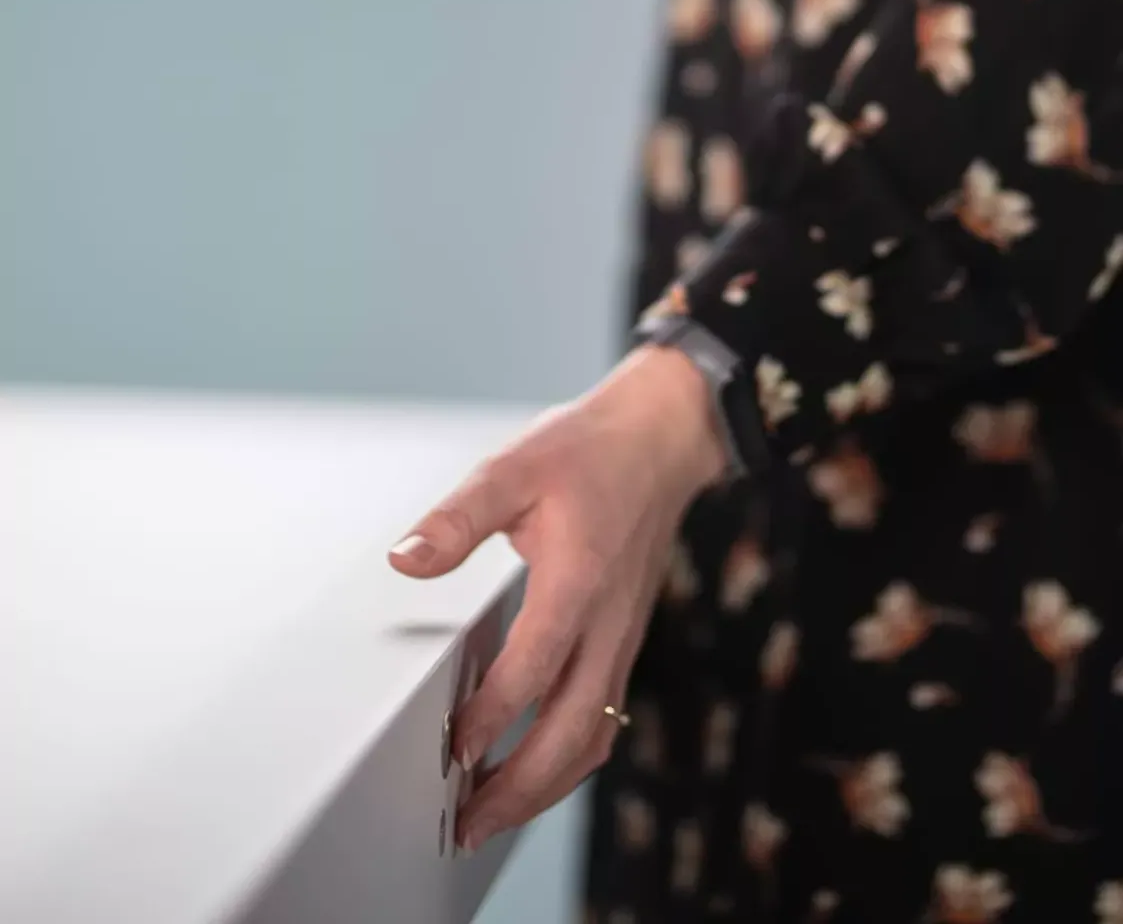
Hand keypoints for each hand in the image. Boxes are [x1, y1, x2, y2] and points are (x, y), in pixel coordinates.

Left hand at [388, 346, 725, 851]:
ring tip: (496, 813)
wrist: (662, 441)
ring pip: (595, 734)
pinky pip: (605, 715)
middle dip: (521, 786)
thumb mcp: (513, 469)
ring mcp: (623, 634)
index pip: (533, 671)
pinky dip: (572, 754)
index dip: (491, 718)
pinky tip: (541, 767)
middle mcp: (609, 621)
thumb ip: (457, 520)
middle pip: (572, 729)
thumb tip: (404, 560)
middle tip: (467, 822)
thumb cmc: (590, 451)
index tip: (452, 753)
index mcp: (578, 581)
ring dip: (548, 784)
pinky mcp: (625, 636)